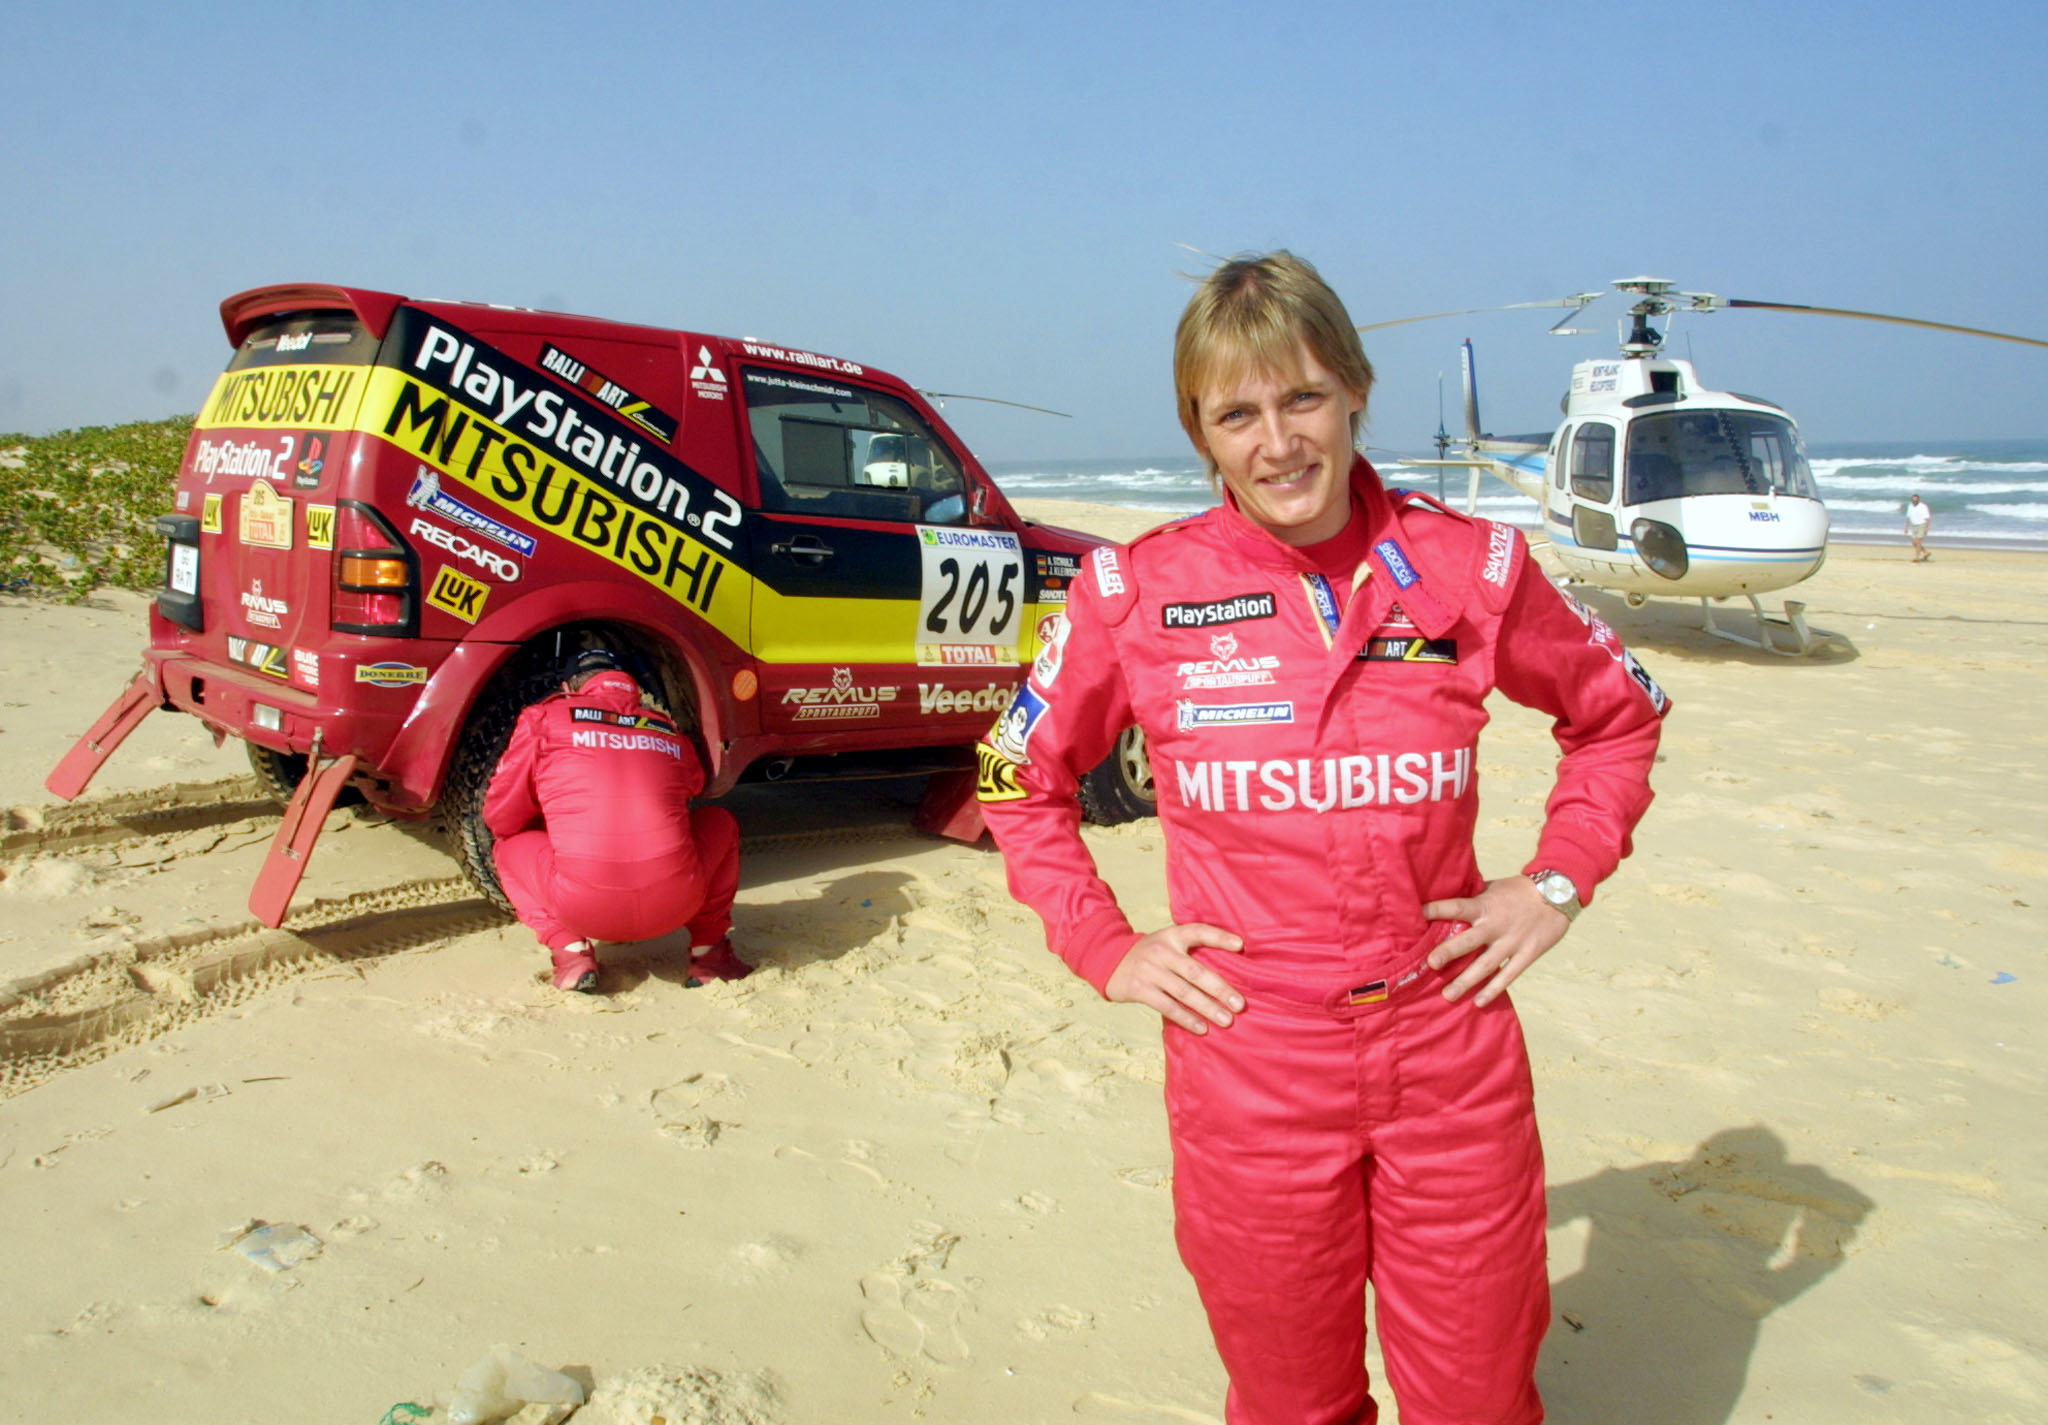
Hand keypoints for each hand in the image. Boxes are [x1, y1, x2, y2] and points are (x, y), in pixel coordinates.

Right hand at [1105, 923, 1245, 1033]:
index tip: (1240, 945)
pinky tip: (1202, 1028)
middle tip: (1240, 1005)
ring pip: (1184, 993)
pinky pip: (1168, 1007)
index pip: (1198, 932)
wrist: (1109, 960)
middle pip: (1196, 972)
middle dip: (1220, 989)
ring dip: (1208, 1008)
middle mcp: (1161, 951)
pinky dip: (1187, 1019)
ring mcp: (1150, 971)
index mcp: (1171, 935)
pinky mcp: (1140, 989)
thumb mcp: (1166, 942)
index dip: (1219, 937)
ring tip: (1227, 1020)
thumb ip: (1189, 949)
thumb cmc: (1150, 954)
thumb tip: (1228, 968)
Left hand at [1422, 876, 1571, 1005]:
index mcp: (1485, 905)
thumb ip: (1473, 898)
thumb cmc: (1518, 890)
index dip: (1438, 909)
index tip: (1419, 913)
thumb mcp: (1493, 888)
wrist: (1558, 894)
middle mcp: (1496, 925)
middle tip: (1430, 964)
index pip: (1457, 907)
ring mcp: (1512, 942)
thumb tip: (1445, 899)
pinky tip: (1478, 1002)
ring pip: (1486, 965)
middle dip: (1449, 952)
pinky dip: (1493, 990)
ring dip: (1466, 981)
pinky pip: (1508, 976)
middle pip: (1469, 941)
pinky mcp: (1527, 954)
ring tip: (1447, 996)